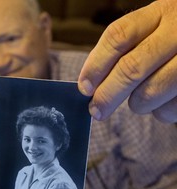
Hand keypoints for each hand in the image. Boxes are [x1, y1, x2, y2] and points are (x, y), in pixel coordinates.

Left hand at [78, 0, 176, 122]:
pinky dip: (159, 111)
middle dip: (107, 95)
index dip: (95, 65)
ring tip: (139, 99)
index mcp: (160, 13)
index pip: (118, 37)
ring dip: (136, 104)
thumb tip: (91, 82)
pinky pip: (169, 109)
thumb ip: (126, 47)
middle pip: (130, 68)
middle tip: (96, 109)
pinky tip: (161, 101)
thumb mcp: (155, 27)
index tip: (84, 87)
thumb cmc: (174, 39)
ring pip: (149, 92)